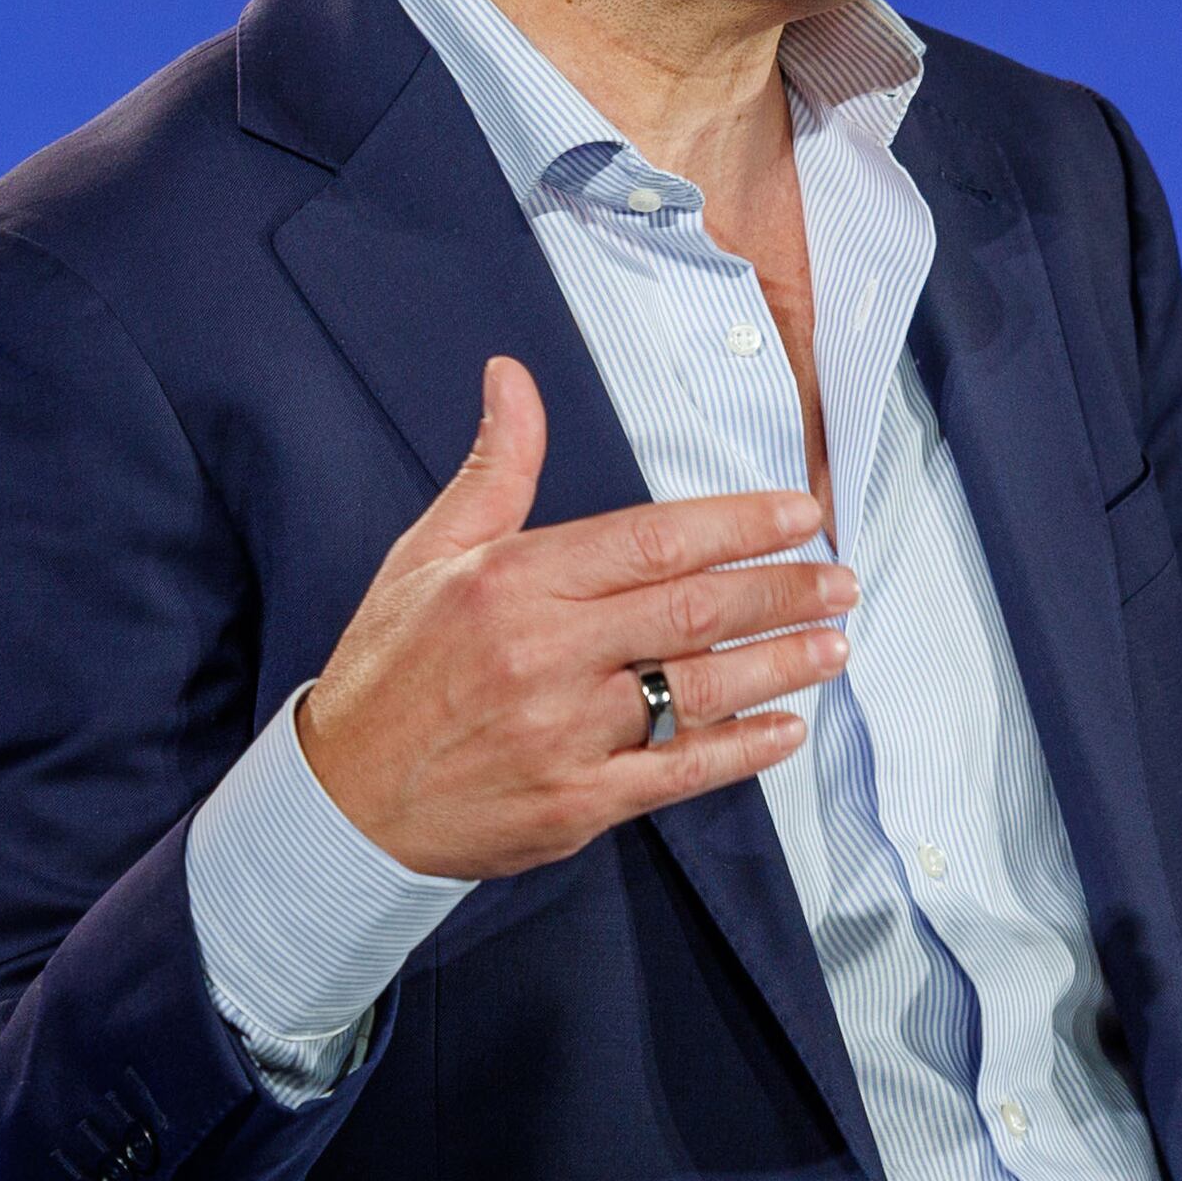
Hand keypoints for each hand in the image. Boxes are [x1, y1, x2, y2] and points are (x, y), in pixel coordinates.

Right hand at [293, 355, 851, 879]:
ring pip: (700, 689)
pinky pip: (680, 772)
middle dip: (784, 590)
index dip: (741, 524)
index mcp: (516, 582)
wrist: (340, 802)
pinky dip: (742, 751)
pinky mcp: (577, 804)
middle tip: (841, 579)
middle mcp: (546, 654)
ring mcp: (565, 733)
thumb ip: (495, 468)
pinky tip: (787, 730)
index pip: (655, 540)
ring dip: (781, 665)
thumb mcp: (429, 554)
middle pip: (695, 610)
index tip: (801, 514)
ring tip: (835, 644)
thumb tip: (510, 376)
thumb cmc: (390, 671)